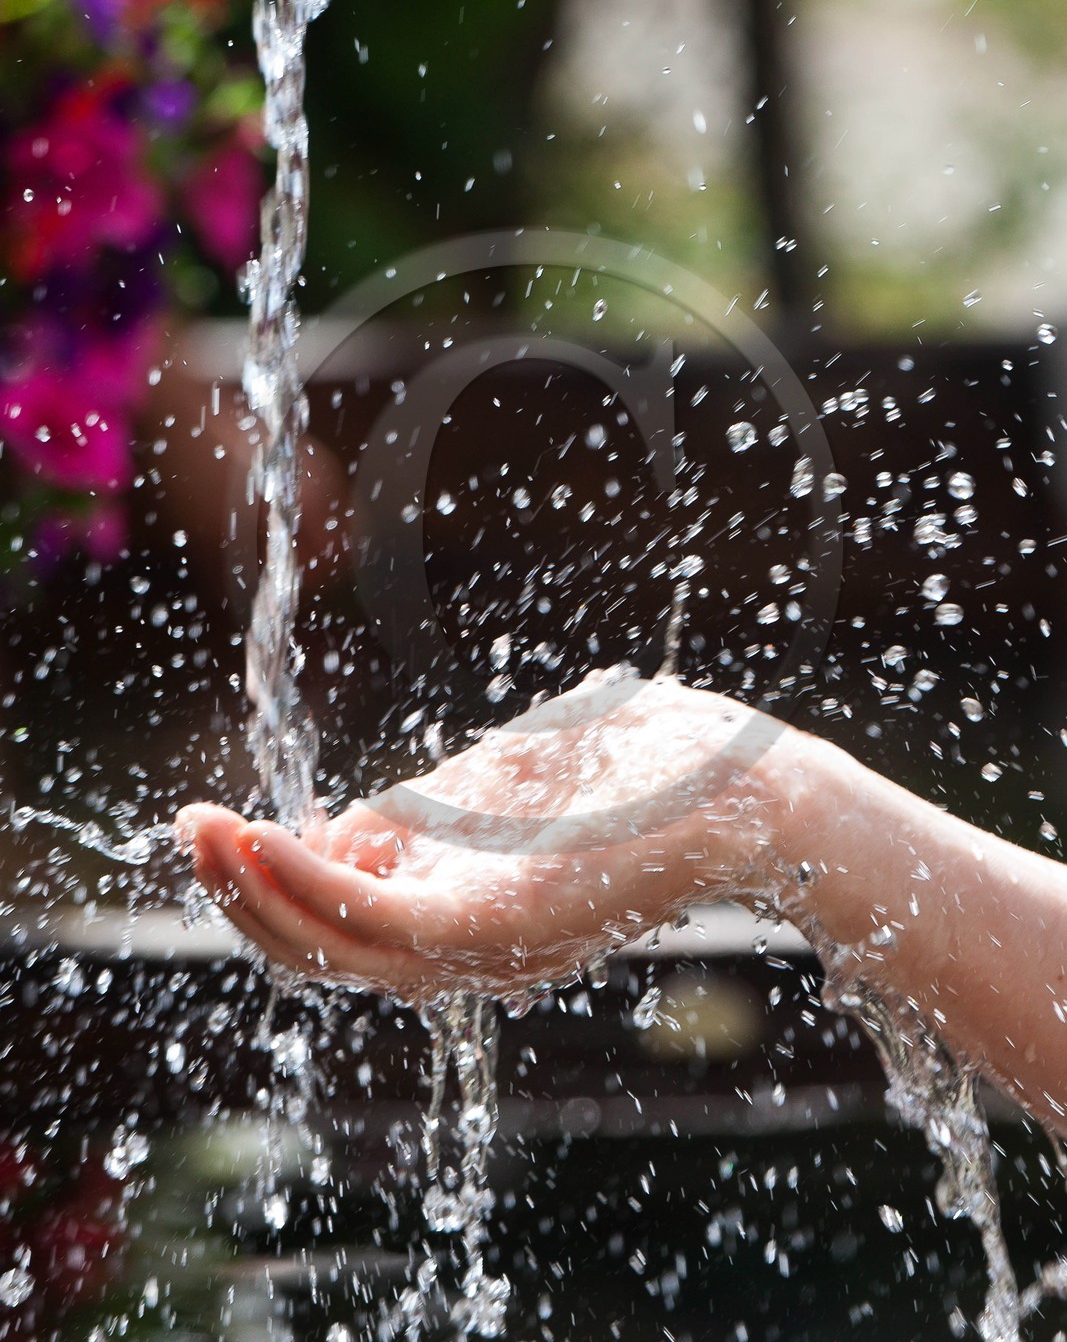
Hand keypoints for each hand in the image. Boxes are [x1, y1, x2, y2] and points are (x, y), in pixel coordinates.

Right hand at [176, 671, 793, 1004]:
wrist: (747, 788)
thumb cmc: (634, 774)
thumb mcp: (499, 789)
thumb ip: (419, 817)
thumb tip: (334, 831)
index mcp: (464, 914)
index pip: (345, 922)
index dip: (273, 882)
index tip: (226, 823)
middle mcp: (467, 947)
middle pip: (327, 951)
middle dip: (245, 896)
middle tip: (188, 828)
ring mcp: (485, 943)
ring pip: (342, 951)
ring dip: (258, 894)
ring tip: (203, 834)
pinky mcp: (504, 926)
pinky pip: (385, 926)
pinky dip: (314, 889)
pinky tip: (266, 842)